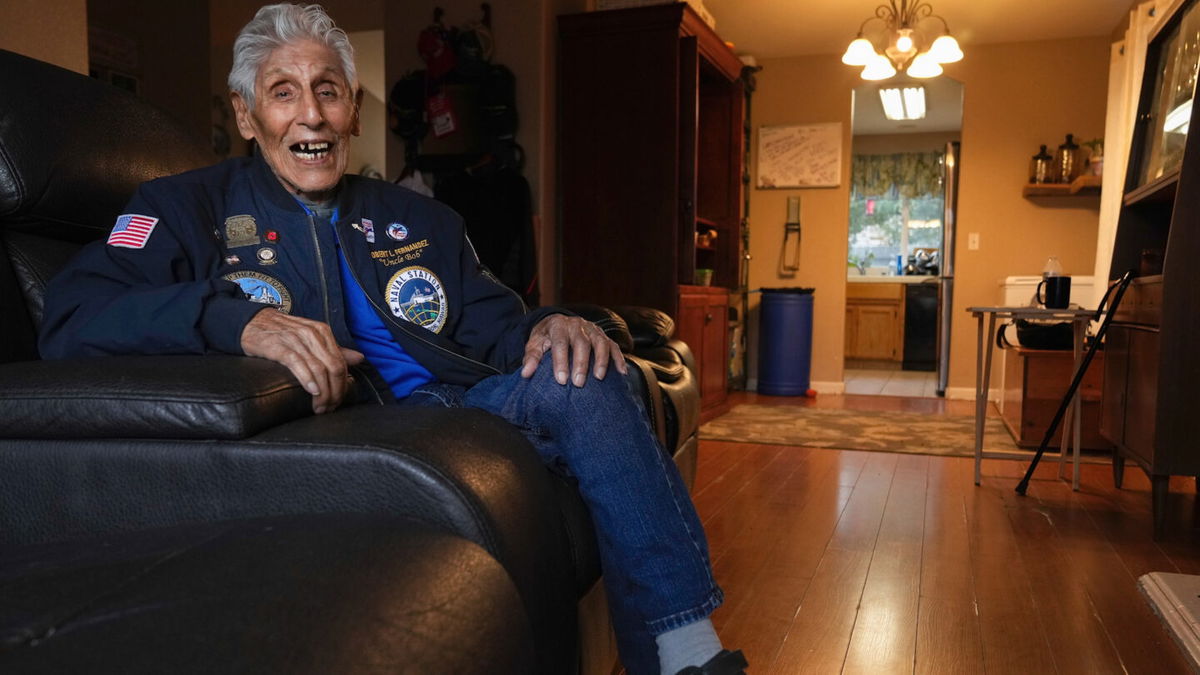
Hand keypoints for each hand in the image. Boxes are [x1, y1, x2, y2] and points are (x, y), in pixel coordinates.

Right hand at [240, 309, 363, 413]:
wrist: (252, 322)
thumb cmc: (283, 333)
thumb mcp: (311, 338)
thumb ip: (334, 349)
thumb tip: (359, 359)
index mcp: (323, 332)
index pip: (341, 363)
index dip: (342, 386)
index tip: (337, 401)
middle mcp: (312, 334)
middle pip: (334, 368)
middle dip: (335, 392)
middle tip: (328, 408)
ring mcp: (296, 339)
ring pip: (319, 369)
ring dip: (322, 392)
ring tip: (319, 407)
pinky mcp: (279, 346)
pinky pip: (298, 364)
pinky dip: (308, 379)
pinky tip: (312, 391)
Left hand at [520, 314, 626, 386]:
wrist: (557, 324)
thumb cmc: (546, 338)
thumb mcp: (535, 343)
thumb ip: (531, 357)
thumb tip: (526, 373)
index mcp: (558, 325)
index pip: (560, 342)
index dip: (560, 361)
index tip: (561, 380)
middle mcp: (577, 324)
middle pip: (581, 342)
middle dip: (581, 363)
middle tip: (578, 383)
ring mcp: (592, 329)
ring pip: (600, 342)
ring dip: (601, 360)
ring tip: (599, 378)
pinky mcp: (603, 335)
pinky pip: (613, 345)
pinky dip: (618, 358)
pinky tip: (621, 372)